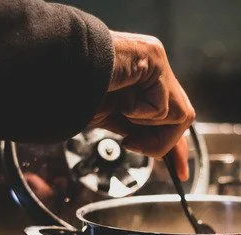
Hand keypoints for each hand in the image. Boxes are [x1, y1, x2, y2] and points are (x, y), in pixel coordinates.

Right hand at [89, 31, 194, 180]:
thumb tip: (158, 151)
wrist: (59, 72)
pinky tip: (121, 100)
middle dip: (162, 142)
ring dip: (149, 128)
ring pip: (180, 115)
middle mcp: (155, 66)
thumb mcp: (112, 118)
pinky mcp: (154, 57)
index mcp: (145, 78)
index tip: (180, 171)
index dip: (176, 146)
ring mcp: (156, 60)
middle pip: (182, 117)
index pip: (173, 114)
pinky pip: (163, 107)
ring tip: (122, 114)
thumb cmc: (76, 93)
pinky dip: (140, 114)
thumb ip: (137, 131)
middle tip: (130, 143)